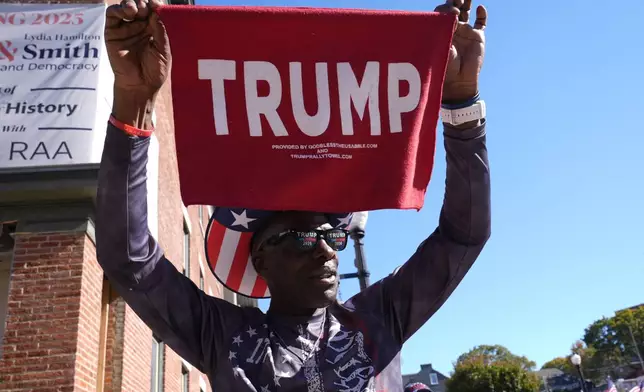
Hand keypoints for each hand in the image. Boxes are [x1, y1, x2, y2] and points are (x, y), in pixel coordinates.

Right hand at [105, 0, 170, 126]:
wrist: (140, 86)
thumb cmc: (154, 71)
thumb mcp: (163, 50)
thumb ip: (160, 31)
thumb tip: (156, 12)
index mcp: (153, 29)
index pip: (153, 10)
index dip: (154, 4)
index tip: (157, 5)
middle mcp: (139, 26)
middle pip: (140, 5)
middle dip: (143, 3)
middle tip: (146, 10)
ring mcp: (125, 28)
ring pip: (125, 6)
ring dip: (130, 3)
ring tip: (135, 10)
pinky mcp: (112, 32)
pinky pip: (112, 14)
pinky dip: (118, 9)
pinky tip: (126, 12)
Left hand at [435, 0, 486, 102]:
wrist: (459, 81)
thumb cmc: (446, 68)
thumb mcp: (443, 49)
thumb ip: (447, 33)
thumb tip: (453, 16)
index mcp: (441, 31)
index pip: (442, 13)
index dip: (446, 9)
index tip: (452, 13)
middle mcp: (453, 29)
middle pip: (454, 8)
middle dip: (454, 1)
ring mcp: (466, 32)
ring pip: (467, 11)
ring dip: (466, 2)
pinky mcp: (478, 37)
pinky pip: (481, 22)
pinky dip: (482, 14)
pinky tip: (480, 8)